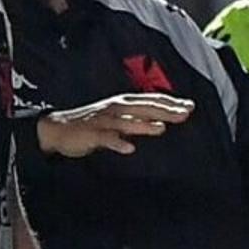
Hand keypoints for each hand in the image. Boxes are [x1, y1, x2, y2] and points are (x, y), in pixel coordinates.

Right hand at [35, 93, 192, 157]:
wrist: (58, 129)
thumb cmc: (92, 124)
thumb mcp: (118, 118)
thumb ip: (138, 118)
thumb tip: (162, 121)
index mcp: (123, 103)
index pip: (150, 100)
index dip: (170, 102)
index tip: (190, 106)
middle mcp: (115, 108)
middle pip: (143, 108)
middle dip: (164, 110)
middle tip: (185, 114)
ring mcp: (103, 121)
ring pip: (126, 122)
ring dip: (143, 125)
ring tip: (161, 128)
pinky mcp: (91, 134)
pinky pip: (105, 139)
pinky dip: (117, 143)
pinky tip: (128, 149)